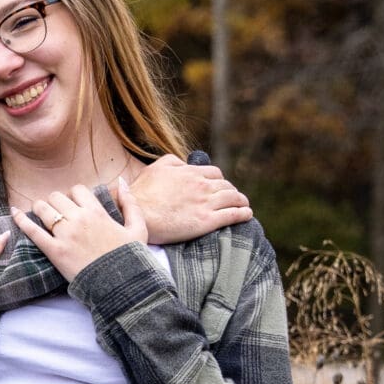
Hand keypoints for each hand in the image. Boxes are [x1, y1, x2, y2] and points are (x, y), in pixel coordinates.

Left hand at [10, 178, 142, 279]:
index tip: (73, 205)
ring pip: (43, 209)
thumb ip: (131, 203)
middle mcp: (79, 219)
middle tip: (55, 211)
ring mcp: (65, 235)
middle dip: (55, 201)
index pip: (78, 190)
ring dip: (39, 207)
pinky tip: (14, 213)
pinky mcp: (54, 251)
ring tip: (38, 211)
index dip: (73, 195)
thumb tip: (123, 182)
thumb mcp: (138, 228)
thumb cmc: (129, 258)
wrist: (120, 285)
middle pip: (57, 197)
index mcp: (97, 212)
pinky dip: (21, 221)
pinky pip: (33, 231)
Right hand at [130, 153, 250, 245]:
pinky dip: (243, 213)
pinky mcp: (206, 221)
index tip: (219, 186)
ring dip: (241, 200)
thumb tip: (183, 162)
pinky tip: (248, 214)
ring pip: (233, 198)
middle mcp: (201, 185)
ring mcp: (205, 203)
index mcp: (189, 173)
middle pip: (226, 185)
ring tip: (244, 205)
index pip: (214, 173)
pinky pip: (232, 215)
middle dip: (231, 190)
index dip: (219, 180)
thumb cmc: (141, 193)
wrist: (136, 214)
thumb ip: (172, 162)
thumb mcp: (155, 168)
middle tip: (232, 197)